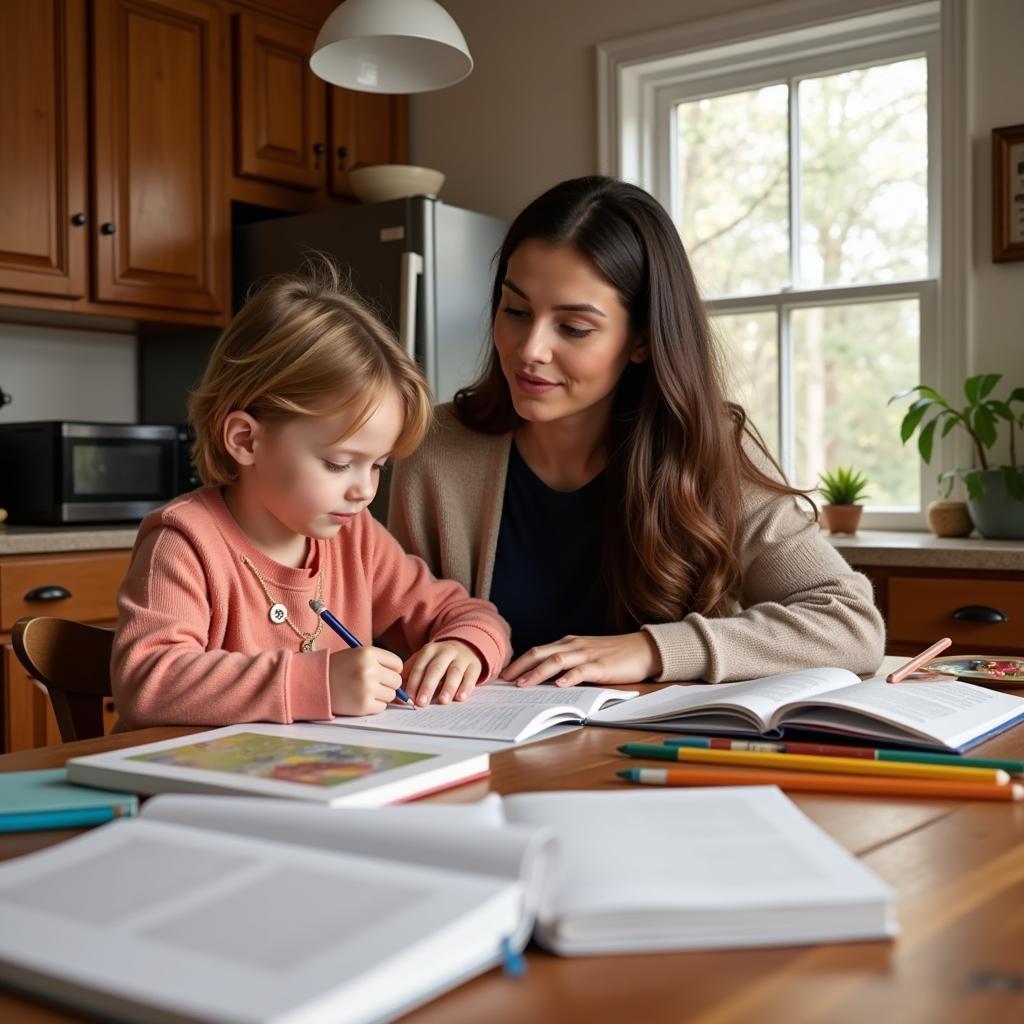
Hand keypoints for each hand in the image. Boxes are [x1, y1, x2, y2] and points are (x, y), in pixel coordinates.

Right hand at [329, 646, 403, 715]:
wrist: (315, 684)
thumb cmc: (338, 668)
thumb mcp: (358, 655)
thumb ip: (380, 662)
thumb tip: (403, 678)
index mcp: (368, 653)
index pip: (397, 664)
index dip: (392, 670)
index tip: (383, 673)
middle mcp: (369, 670)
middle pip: (397, 681)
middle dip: (387, 684)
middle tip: (373, 684)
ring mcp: (367, 688)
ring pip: (391, 695)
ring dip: (381, 695)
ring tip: (364, 691)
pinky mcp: (363, 705)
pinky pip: (381, 707)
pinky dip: (374, 706)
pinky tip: (361, 699)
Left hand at [403, 640, 482, 705]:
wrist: (465, 646)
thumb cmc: (439, 659)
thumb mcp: (424, 660)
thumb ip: (410, 673)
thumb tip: (398, 693)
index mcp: (429, 650)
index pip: (419, 667)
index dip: (413, 682)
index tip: (409, 698)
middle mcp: (445, 652)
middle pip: (435, 669)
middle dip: (428, 686)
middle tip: (421, 703)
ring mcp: (461, 658)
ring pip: (454, 672)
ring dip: (448, 687)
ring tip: (443, 701)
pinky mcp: (474, 666)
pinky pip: (471, 677)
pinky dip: (466, 687)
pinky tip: (460, 697)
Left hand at [507, 632, 661, 687]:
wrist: (643, 649)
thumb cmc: (614, 655)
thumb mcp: (586, 655)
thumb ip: (568, 663)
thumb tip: (546, 680)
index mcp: (568, 643)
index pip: (538, 651)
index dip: (519, 662)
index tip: (504, 674)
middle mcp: (574, 646)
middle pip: (540, 653)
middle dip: (520, 667)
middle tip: (504, 680)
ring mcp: (587, 654)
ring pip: (556, 661)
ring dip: (537, 673)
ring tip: (523, 684)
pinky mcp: (601, 665)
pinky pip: (582, 670)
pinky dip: (569, 677)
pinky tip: (560, 685)